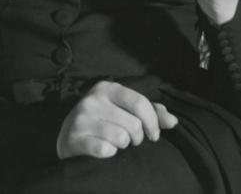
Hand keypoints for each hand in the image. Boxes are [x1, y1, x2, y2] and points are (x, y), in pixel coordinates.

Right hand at [56, 81, 177, 158]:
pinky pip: (105, 150)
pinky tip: (103, 148)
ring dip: (123, 145)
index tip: (153, 135)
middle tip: (131, 140)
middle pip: (133, 124)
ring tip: (116, 143)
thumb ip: (150, 112)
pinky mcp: (75, 137)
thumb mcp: (124, 109)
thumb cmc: (103, 121)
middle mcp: (92, 99)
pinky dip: (109, 153)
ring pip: (121, 138)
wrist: (68, 135)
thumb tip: (173, 121)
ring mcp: (81, 118)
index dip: (152, 122)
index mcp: (107, 88)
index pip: (140, 102)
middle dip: (138, 138)